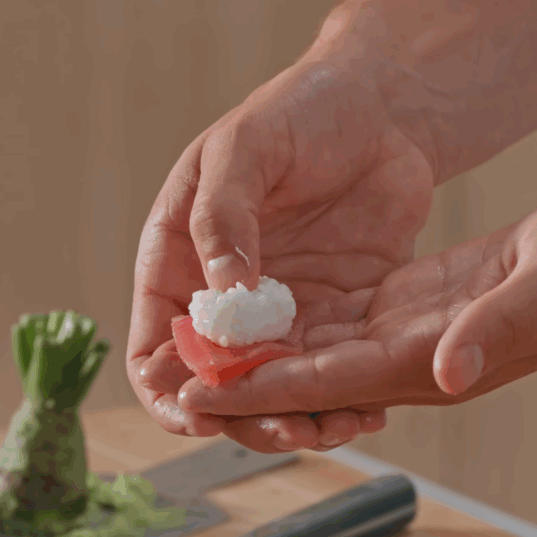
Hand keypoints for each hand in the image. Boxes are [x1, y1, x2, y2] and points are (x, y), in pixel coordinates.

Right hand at [127, 48, 441, 453]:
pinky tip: (373, 407)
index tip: (198, 416)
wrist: (381, 105)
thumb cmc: (297, 111)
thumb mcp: (244, 148)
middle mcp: (225, 297)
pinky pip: (333, 369)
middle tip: (290, 430)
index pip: (155, 347)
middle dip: (247, 418)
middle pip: (219, 384)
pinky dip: (347, 396)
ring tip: (339, 426)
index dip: (168, 391)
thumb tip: (221, 295)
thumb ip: (223, 217)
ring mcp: (282, 309)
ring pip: (278, 388)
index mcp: (179, 259)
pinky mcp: (338, 312)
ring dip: (301, 417)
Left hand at [177, 170, 536, 415]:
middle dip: (243, 384)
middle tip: (171, 382)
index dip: (263, 390)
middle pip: (312, 378)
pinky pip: (348, 321)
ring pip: (323, 352)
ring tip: (198, 352)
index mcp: (441, 356)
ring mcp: (420, 331)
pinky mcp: (423, 303)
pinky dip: (301, 324)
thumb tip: (447, 370)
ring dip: (262, 357)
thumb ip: (498, 326)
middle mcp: (420, 355)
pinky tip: (260, 313)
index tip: (199, 395)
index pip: (331, 381)